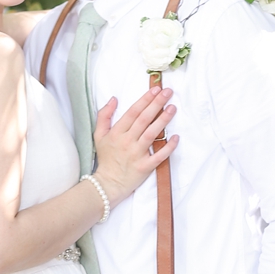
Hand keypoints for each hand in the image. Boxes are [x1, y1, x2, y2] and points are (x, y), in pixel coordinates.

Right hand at [92, 86, 177, 207]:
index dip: (145, 99)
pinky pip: (159, 156)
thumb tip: (114, 99)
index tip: (155, 89)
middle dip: (157, 104)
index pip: (133, 112)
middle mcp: (127, 141)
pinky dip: (168, 147)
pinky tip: (176, 137)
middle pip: (144, 119)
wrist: (107, 184)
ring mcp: (137, 154)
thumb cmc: (106, 158)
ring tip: (172, 108)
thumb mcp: (98, 135)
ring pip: (152, 134)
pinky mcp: (145, 167)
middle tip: (168, 92)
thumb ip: (104, 116)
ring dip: (163, 120)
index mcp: (117, 132)